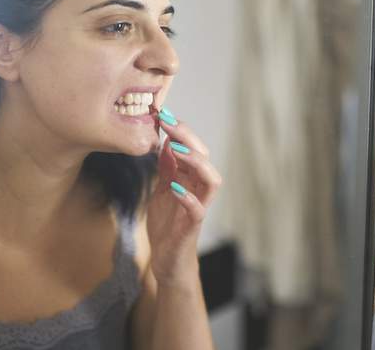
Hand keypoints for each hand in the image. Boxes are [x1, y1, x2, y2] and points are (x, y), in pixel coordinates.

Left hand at [146, 109, 221, 287]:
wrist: (166, 261)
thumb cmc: (167, 225)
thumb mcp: (162, 190)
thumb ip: (166, 169)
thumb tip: (166, 141)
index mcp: (190, 179)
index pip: (191, 148)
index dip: (180, 131)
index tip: (163, 114)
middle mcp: (199, 189)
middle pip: (205, 157)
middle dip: (188, 137)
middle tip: (168, 122)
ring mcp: (198, 207)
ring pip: (211, 179)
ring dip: (195, 162)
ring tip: (175, 150)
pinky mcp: (192, 226)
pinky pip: (198, 210)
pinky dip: (188, 198)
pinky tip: (174, 188)